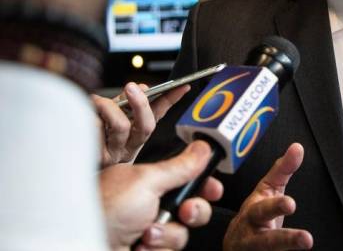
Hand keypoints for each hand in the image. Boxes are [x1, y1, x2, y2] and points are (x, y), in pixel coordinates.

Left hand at [93, 82, 189, 167]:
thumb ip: (126, 104)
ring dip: (108, 107)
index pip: (159, 115)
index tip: (182, 86)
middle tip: (132, 87)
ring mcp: (114, 154)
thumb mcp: (111, 120)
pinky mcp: (96, 157)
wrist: (64, 167)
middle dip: (141, 103)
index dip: (171, 100)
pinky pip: (96, 130)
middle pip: (146, 126)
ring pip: (121, 126)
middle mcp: (129, 148)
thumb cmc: (89, 138)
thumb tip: (142, 88)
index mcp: (135, 136)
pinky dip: (90, 117)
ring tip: (96, 100)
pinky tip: (85, 115)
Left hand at [100, 140, 223, 250]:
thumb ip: (179, 166)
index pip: (186, 179)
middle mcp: (149, 206)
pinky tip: (139, 246)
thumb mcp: (146, 181)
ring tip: (145, 235)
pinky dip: (157, 249)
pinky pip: (170, 250)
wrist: (83, 245)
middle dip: (192, 211)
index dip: (204, 184)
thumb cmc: (102, 211)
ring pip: (183, 232)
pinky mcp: (148, 249)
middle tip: (184, 211)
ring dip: (167, 234)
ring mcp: (148, 231)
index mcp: (148, 182)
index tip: (213, 189)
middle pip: (193, 206)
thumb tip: (203, 148)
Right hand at [223, 143, 313, 250]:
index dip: (276, 206)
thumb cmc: (254, 214)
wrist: (235, 244)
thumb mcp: (267, 190)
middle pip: (266, 240)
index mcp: (254, 212)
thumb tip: (298, 148)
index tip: (291, 203)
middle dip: (286, 239)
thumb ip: (282, 171)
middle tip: (306, 239)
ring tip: (308, 243)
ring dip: (286, 250)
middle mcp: (251, 235)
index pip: (264, 209)